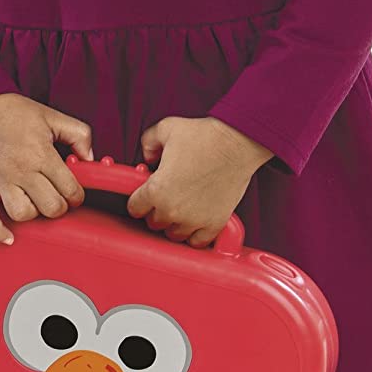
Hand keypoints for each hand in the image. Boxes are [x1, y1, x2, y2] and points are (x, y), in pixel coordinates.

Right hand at [0, 93, 94, 244]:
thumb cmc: (18, 114)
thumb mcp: (55, 117)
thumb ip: (80, 136)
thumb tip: (90, 159)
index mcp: (41, 154)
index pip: (69, 189)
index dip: (77, 196)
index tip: (74, 193)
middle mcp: (21, 170)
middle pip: (49, 207)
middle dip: (59, 207)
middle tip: (58, 199)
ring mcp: (0, 180)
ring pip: (22, 214)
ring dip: (33, 214)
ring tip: (35, 204)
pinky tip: (9, 237)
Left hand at [127, 117, 273, 246]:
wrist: (237, 144)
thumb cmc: (205, 136)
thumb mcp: (166, 129)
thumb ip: (149, 143)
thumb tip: (148, 156)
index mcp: (156, 190)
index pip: (135, 208)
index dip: (139, 199)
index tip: (146, 195)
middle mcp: (172, 210)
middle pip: (154, 223)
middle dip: (156, 210)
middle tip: (166, 197)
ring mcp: (194, 220)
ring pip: (174, 234)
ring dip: (175, 224)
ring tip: (181, 208)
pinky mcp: (214, 224)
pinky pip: (197, 242)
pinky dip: (195, 235)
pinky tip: (196, 222)